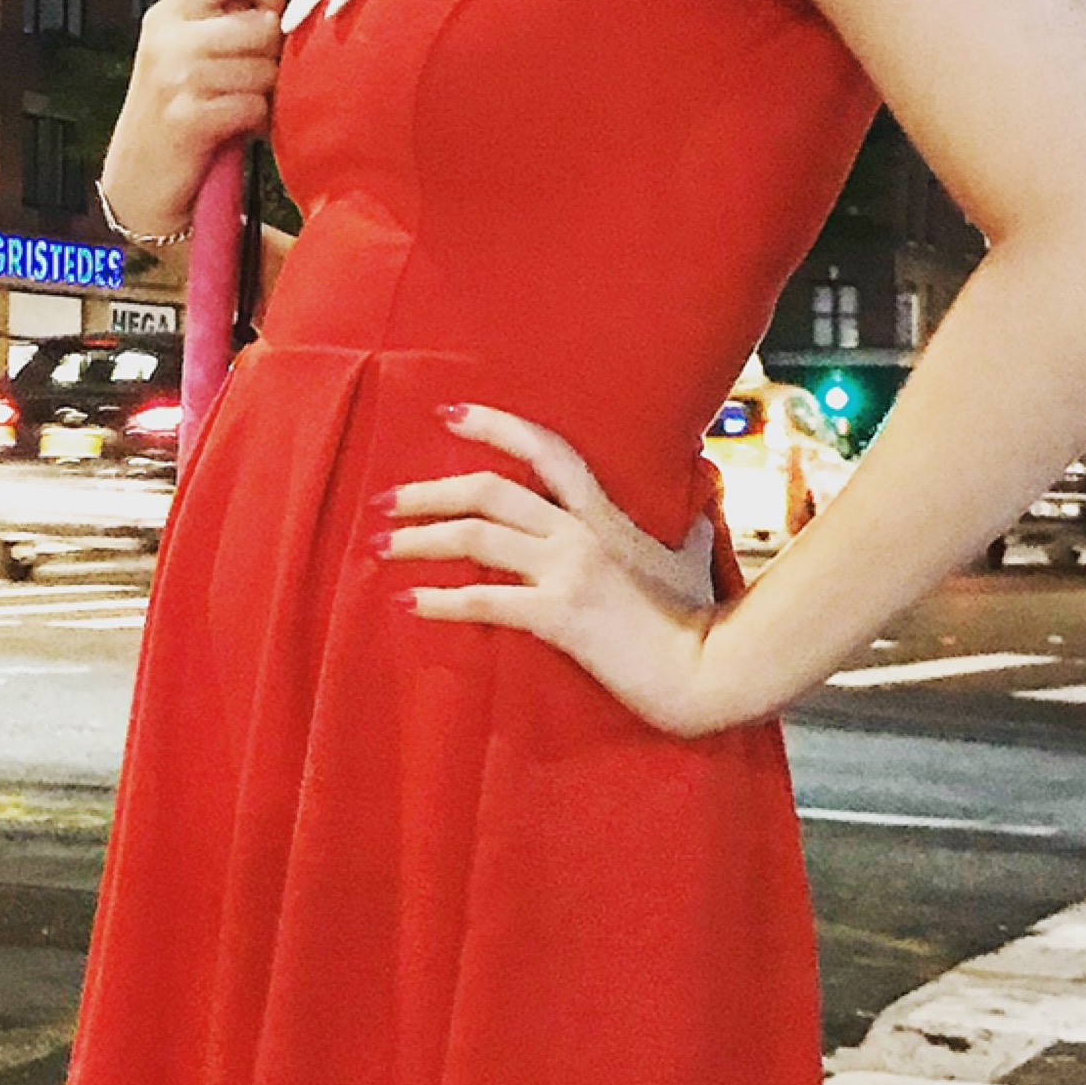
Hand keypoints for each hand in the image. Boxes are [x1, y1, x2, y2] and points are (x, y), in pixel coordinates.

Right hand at [102, 0, 282, 238]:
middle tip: (256, 80)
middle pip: (262, 23)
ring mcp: (175, 77)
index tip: (272, 14)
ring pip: (265, 68)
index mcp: (170, 13)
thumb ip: (225, 20)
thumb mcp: (189, 54)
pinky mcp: (187, 118)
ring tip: (243, 107)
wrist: (140, 182)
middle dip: (274, 56)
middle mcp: (168, 39)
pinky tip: (240, 130)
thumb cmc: (181, 113)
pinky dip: (259, 123)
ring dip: (268, 94)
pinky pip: (255, 106)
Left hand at [381, 404, 732, 733]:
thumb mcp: (692, 560)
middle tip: (386, 501)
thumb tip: (697, 513)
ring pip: (476, 536)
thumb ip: (686, 529)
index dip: (495, 426)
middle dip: (429, 492)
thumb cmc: (700, 619)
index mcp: (606, 515)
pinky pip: (484, 600)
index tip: (449, 414)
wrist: (706, 669)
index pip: (547, 450)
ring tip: (379, 548)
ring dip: (419, 539)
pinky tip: (407, 603)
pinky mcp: (558, 616)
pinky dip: (439, 602)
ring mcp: (569, 572)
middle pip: (490, 489)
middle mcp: (581, 533)